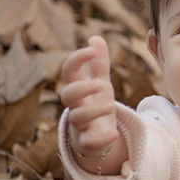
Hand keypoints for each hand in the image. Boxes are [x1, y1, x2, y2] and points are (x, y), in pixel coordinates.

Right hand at [60, 36, 123, 173]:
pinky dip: (101, 139)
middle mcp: (75, 106)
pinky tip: (113, 134)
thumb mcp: (100, 81)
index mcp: (78, 87)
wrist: (97, 136)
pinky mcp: (88, 142)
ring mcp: (80, 125)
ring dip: (93, 111)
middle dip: (81, 88)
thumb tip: (95, 37)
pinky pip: (89, 142)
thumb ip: (99, 62)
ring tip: (112, 105)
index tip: (91, 49)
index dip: (77, 58)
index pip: (69, 70)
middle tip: (101, 84)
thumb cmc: (94, 104)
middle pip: (66, 95)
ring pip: (76, 118)